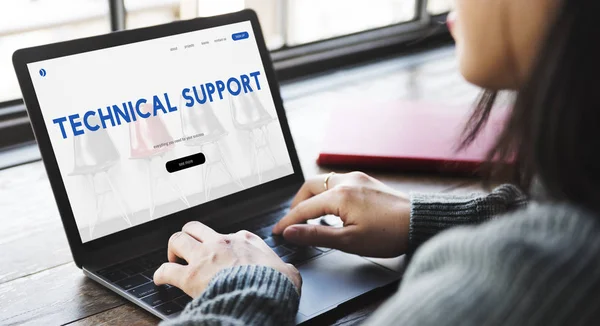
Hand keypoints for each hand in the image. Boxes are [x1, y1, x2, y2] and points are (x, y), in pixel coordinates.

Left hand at [154, 221, 301, 297]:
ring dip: (173, 249)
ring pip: (177, 239)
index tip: (223, 254)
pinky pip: (166, 270)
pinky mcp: (191, 276)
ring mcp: (204, 257)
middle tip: (188, 248)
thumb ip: (285, 268)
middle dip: (189, 236)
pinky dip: (160, 273)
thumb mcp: (288, 272)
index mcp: (245, 240)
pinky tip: (160, 279)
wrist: (262, 296)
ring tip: (173, 258)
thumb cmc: (274, 285)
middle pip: (195, 228)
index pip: (229, 234)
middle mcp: (221, 243)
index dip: (223, 244)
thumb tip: (289, 272)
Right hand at [272, 172, 409, 257]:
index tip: (278, 232)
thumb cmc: (389, 234)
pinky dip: (327, 193)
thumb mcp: (349, 241)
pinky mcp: (366, 181)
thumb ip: (316, 235)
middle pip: (310, 186)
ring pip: (324, 182)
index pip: (304, 208)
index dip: (288, 221)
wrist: (419, 222)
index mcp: (339, 195)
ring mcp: (357, 178)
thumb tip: (291, 232)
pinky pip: (338, 182)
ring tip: (311, 217)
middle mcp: (346, 181)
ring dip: (313, 197)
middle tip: (293, 222)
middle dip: (298, 203)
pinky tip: (332, 209)